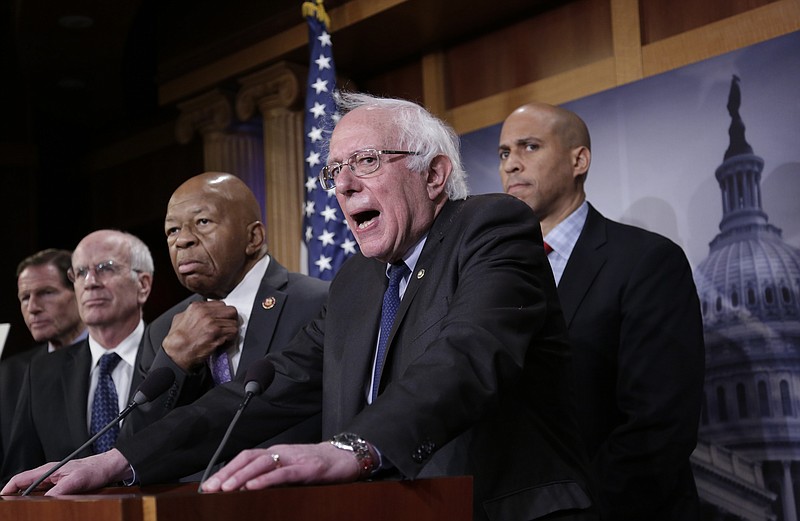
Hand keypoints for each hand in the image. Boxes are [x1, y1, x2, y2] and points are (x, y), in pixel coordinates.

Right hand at [0, 449, 131, 495]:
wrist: (109, 468)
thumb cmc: (95, 470)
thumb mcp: (77, 481)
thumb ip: (59, 490)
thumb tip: (46, 499)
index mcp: (48, 470)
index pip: (20, 479)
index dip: (8, 489)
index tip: (2, 499)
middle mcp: (49, 474)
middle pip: (25, 486)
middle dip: (16, 497)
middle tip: (13, 508)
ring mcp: (55, 480)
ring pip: (35, 492)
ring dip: (29, 500)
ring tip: (24, 509)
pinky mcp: (61, 485)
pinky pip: (46, 494)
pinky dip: (41, 501)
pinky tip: (42, 507)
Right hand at [162, 301, 239, 370]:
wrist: (176, 353)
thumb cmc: (177, 339)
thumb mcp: (180, 318)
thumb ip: (192, 311)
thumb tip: (201, 310)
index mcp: (197, 307)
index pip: (221, 304)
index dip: (224, 312)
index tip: (224, 317)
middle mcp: (206, 314)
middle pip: (231, 311)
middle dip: (231, 319)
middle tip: (228, 325)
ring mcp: (212, 324)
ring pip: (234, 322)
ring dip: (231, 329)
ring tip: (226, 334)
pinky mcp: (217, 335)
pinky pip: (233, 332)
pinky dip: (231, 337)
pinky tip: (225, 340)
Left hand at [200, 442, 361, 492]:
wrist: (346, 457)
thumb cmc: (319, 466)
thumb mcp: (291, 470)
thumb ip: (272, 476)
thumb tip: (246, 490)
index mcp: (277, 453)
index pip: (246, 458)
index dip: (226, 469)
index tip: (209, 485)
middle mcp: (282, 452)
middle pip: (249, 458)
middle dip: (227, 473)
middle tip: (210, 488)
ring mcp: (295, 458)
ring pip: (263, 463)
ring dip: (242, 475)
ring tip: (226, 488)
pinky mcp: (308, 468)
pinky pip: (283, 473)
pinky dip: (266, 479)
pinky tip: (253, 486)